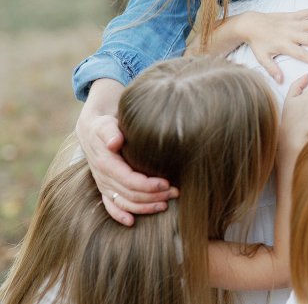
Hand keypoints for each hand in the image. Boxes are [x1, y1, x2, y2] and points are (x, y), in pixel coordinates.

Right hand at [76, 81, 178, 225]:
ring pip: (124, 203)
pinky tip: (132, 222)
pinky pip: (110, 206)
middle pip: (131, 194)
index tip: (167, 183)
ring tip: (165, 205)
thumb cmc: (104, 126)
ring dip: (145, 207)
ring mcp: (103, 185)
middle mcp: (103, 178)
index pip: (129, 180)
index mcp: (106, 164)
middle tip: (175, 192)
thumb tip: (115, 142)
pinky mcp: (104, 188)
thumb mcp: (106, 125)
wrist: (91, 131)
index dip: (148, 185)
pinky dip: (120, 215)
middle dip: (154, 196)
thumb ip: (111, 132)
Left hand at [235, 8, 307, 82]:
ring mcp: (293, 22)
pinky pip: (307, 12)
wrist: (250, 24)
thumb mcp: (262, 58)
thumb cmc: (257, 43)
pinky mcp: (292, 15)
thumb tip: (280, 81)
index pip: (301, 54)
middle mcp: (291, 33)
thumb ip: (272, 69)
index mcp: (284, 45)